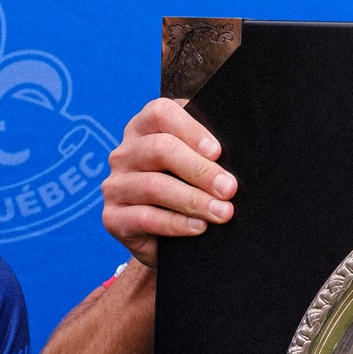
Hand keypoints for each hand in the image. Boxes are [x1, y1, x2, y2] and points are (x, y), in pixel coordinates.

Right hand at [101, 97, 235, 267]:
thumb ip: (209, 152)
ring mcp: (115, 185)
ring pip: (154, 186)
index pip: (161, 113)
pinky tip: (200, 227)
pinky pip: (145, 218)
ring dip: (193, 200)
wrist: (168, 240)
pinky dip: (176, 223)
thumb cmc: (189, 190)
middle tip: (229, 188)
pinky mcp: (113, 218)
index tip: (217, 151)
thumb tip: (239, 152)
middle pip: (160, 149)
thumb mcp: (198, 165)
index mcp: (143, 128)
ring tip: (222, 212)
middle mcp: (124, 153)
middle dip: (200, 169)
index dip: (191, 129)